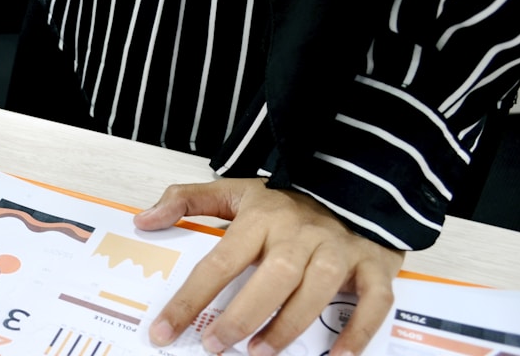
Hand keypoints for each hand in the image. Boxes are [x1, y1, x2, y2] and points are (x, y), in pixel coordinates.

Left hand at [134, 178, 403, 355]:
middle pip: (272, 277)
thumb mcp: (234, 191)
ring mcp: (340, 249)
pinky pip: (373, 301)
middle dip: (242, 316)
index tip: (164, 330)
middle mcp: (301, 234)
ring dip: (289, 325)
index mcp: (262, 218)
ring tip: (259, 353)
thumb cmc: (287, 200)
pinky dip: (359, 331)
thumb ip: (186, 200)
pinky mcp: (375, 264)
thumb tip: (144, 220)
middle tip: (215, 345)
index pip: (219, 262)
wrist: (353, 181)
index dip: (189, 299)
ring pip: (317, 289)